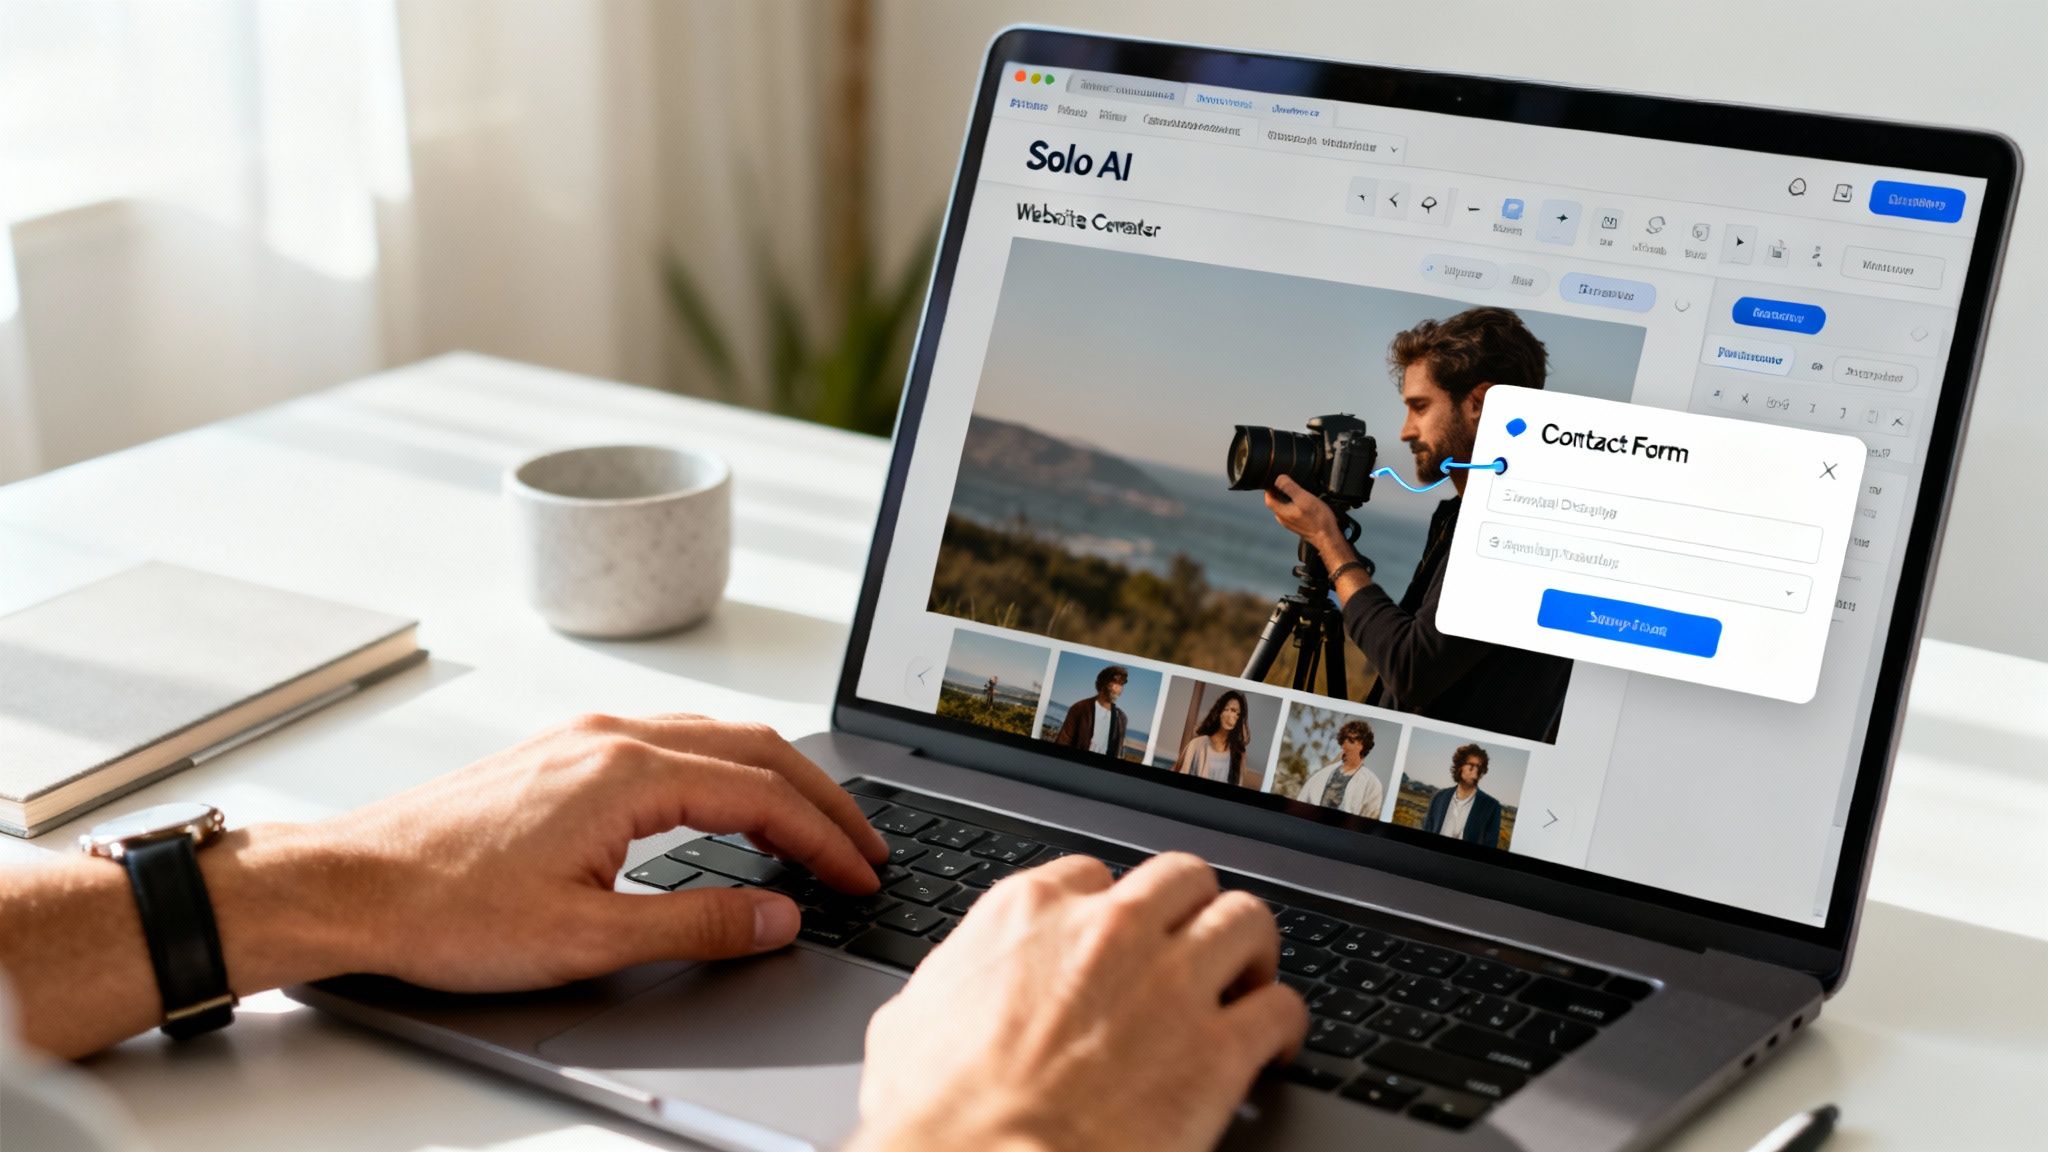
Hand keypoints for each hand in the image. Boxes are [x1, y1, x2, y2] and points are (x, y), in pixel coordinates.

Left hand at [322, 713, 889, 989]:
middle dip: (821, 800)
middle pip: (754, 749)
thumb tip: (778, 916)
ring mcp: (583, 737)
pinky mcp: (561, 753)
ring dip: (776, 780)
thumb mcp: (585, 938)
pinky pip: (673, 742)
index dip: (824, 841)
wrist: (347, 884)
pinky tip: (730, 804)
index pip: (763, 796)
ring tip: (814, 829)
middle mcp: (611, 736)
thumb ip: (698, 923)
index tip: (860, 877)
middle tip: (863, 850)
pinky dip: (727, 771)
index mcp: (627, 772)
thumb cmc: (444, 909)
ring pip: (714, 738)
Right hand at [851, 853, 1307, 1151]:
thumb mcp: (910, 1019)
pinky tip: (1275, 1046)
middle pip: (1183, 878)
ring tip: (1246, 982)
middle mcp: (1109, 930)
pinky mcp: (1216, 1050)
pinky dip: (1285, 1024)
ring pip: (1247, 919)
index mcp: (1031, 913)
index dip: (1110, 910)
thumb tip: (949, 993)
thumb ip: (952, 981)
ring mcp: (1169, 983)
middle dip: (1193, 911)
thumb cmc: (934, 1113)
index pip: (1093, 874)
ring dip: (1250, 951)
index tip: (1119, 940)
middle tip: (1193, 948)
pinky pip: (1282, 1007)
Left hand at [1264, 475, 1343, 554]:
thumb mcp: (1304, 498)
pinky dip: (1294, 505)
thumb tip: (1278, 478)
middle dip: (1278, 492)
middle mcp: (1284, 519)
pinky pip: (1292, 512)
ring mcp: (1291, 523)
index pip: (1268, 499)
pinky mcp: (1298, 525)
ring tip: (1296, 491)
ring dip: (1287, 499)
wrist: (1328, 537)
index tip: (1274, 480)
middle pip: (1276, 503)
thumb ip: (1290, 488)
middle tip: (1286, 483)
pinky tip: (1304, 503)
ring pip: (1284, 508)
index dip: (1269, 488)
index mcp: (1281, 512)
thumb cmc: (1318, 520)